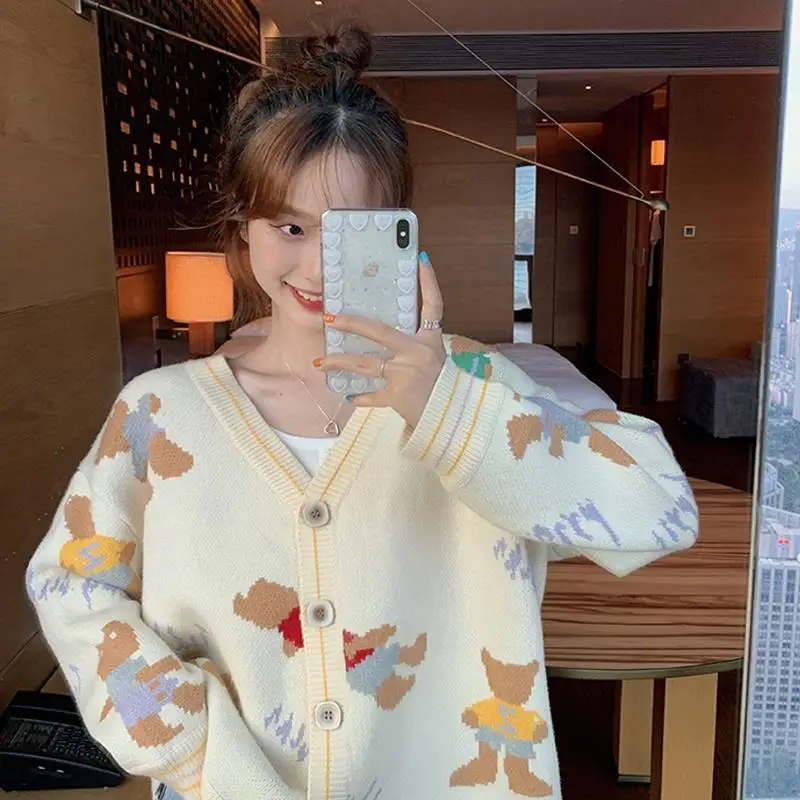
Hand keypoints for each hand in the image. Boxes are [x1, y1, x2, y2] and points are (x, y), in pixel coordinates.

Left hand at [315, 254, 445, 427]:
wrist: (450, 416)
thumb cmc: (442, 385)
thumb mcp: (435, 357)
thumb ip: (414, 343)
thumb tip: (385, 332)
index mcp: (431, 340)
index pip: (433, 305)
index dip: (429, 282)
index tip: (420, 260)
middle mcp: (418, 353)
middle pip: (379, 332)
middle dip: (351, 324)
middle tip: (329, 318)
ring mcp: (406, 375)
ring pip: (364, 364)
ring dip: (339, 363)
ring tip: (319, 363)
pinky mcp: (397, 396)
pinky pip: (371, 395)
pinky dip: (359, 397)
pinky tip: (347, 395)